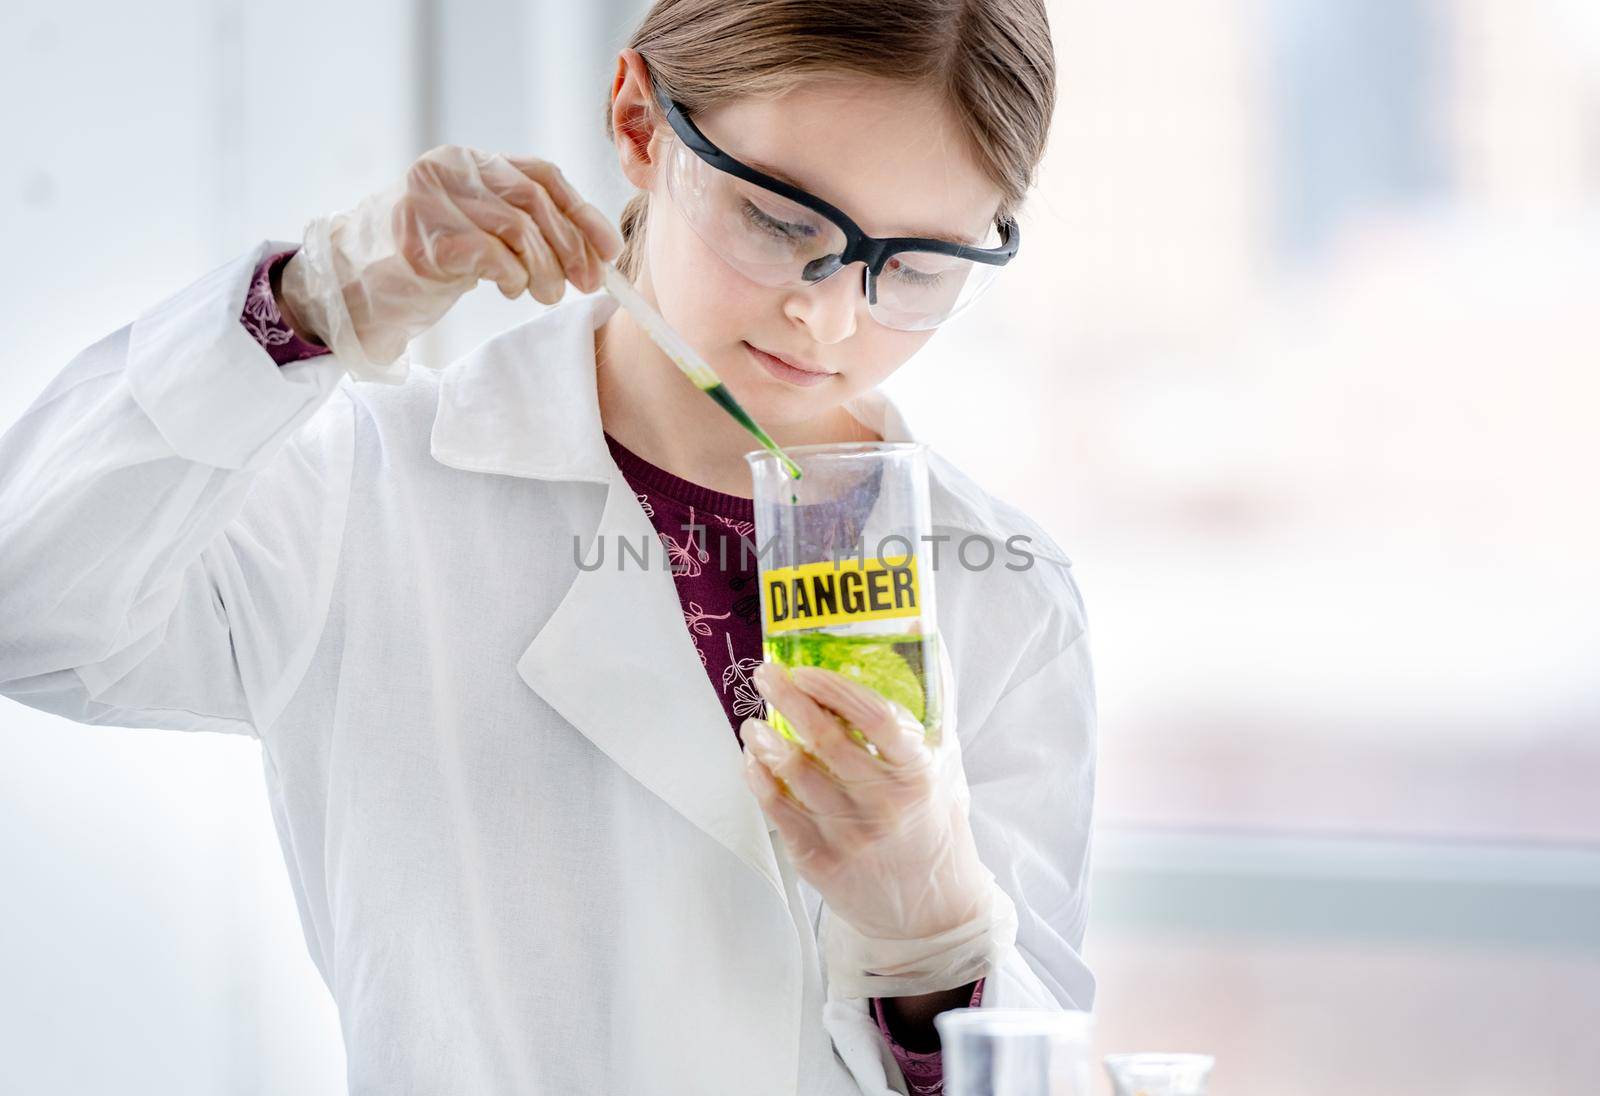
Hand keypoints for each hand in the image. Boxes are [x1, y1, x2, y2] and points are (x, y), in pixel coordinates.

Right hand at [279, 144, 622, 374]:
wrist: (350, 289)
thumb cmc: (421, 264)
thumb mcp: (473, 230)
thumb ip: (518, 224)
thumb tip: (593, 250)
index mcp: (466, 160)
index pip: (541, 175)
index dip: (583, 213)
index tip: (609, 251)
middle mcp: (447, 169)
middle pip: (534, 201)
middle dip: (571, 247)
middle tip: (585, 283)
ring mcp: (430, 201)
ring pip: (517, 228)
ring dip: (546, 269)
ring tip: (547, 294)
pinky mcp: (421, 240)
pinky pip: (492, 256)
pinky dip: (514, 277)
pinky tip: (511, 289)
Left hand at [740, 656, 991, 943]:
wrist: (931, 912)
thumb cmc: (935, 827)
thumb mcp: (947, 768)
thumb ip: (933, 709)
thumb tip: (923, 641)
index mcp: (920, 774)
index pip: (877, 718)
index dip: (837, 690)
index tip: (807, 670)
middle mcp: (885, 805)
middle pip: (827, 741)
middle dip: (789, 700)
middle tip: (768, 675)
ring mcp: (851, 836)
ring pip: (795, 776)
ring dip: (765, 741)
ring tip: (753, 724)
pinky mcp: (821, 862)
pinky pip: (778, 812)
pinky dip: (759, 780)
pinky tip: (752, 761)